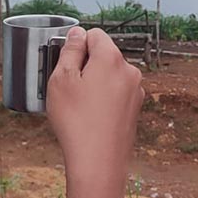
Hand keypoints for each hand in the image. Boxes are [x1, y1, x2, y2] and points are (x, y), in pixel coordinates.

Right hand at [46, 27, 143, 185]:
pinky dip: (104, 99)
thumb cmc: (76, 121)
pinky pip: (116, 94)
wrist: (99, 163)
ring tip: (79, 107)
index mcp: (112, 58)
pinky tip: (91, 117)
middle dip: (86, 65)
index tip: (65, 66)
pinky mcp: (135, 109)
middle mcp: (129, 70)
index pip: (94, 35)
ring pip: (110, 76)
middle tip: (68, 89)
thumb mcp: (61, 80)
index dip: (76, 46)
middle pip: (104, 55)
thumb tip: (78, 34)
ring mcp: (135, 91)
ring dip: (95, 83)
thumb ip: (70, 51)